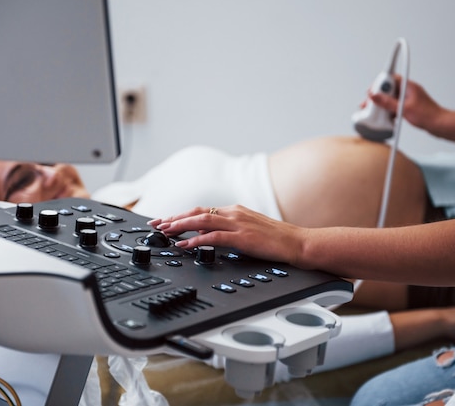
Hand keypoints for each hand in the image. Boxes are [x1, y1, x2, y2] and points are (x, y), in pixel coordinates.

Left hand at [149, 205, 308, 267]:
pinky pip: (214, 236)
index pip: (202, 210)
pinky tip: (185, 245)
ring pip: (202, 220)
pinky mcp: (243, 236)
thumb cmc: (277, 239)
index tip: (166, 221)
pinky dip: (196, 240)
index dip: (181, 215)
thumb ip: (230, 231)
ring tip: (165, 232)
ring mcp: (238, 223)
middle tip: (156, 225)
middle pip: (197, 212)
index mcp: (235, 211)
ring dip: (180, 225)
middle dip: (174, 218)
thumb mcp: (250, 230)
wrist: (298, 242)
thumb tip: (209, 237)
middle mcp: (234, 213)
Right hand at [365, 74, 446, 134]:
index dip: (380, 84)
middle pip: (389, 88)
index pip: (391, 78)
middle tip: (371, 103)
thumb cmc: (428, 116)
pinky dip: (389, 110)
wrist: (439, 125)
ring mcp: (409, 99)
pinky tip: (386, 117)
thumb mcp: (403, 109)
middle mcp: (409, 91)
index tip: (372, 92)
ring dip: (383, 104)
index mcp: (409, 86)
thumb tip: (375, 96)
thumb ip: (388, 103)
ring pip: (392, 98)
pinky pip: (395, 105)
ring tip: (375, 111)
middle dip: (379, 95)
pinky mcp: (409, 107)